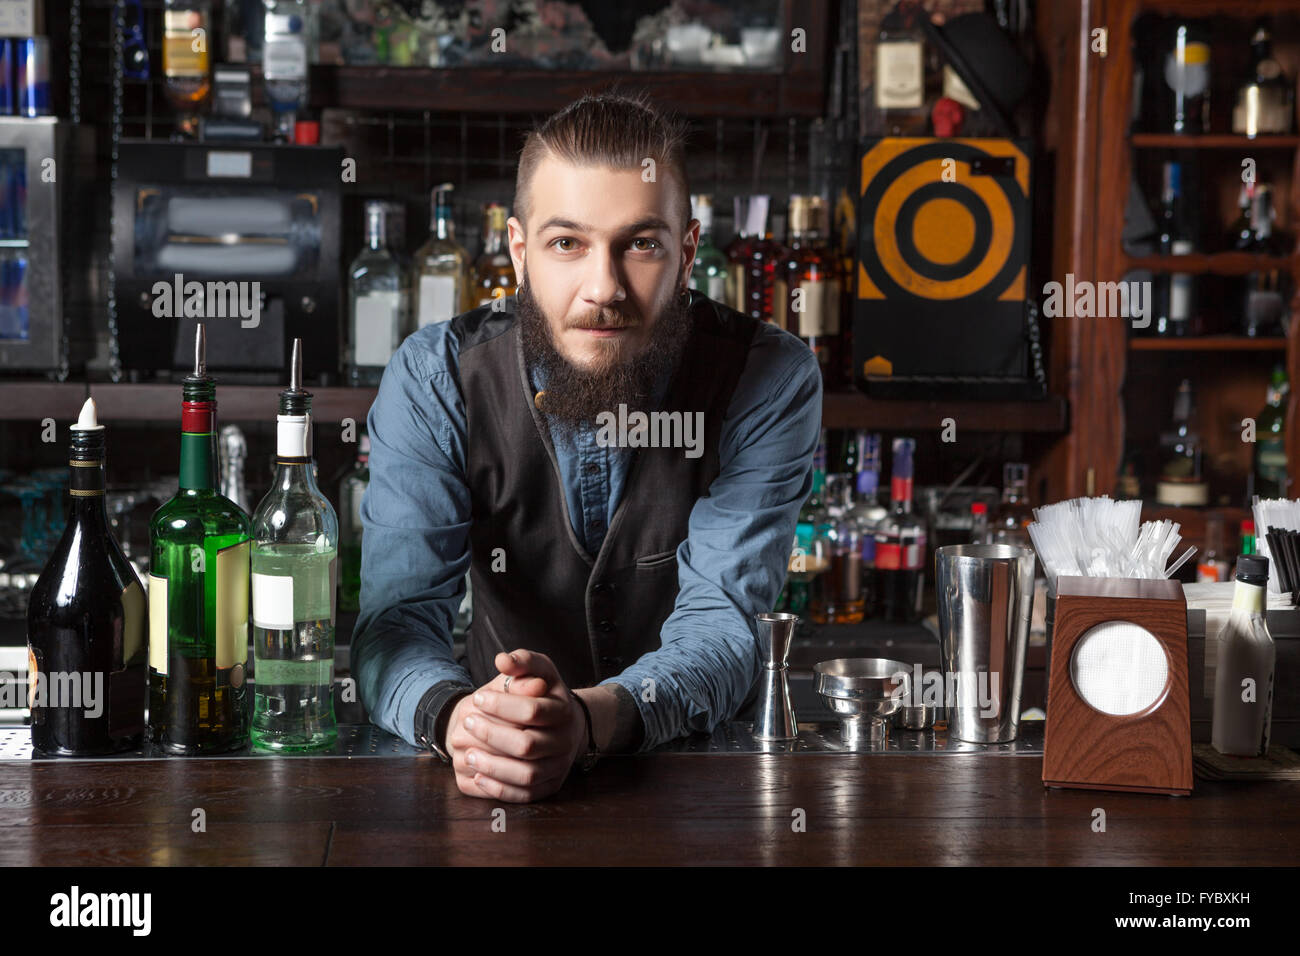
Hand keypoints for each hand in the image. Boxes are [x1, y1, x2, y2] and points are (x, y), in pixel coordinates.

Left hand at [447, 650, 587, 802]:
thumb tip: (503, 660)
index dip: (501, 705)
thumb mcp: (539, 670)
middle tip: (467, 723)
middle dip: (491, 735)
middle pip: (527, 745)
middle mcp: (565, 741)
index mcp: (564, 711)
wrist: (563, 724)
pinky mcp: (550, 786)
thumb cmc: (545, 694)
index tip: (478, 698)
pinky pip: (525, 795)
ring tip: (467, 754)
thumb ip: (523, 661)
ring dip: (493, 766)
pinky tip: (479, 775)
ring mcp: (559, 767)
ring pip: (527, 775)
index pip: (532, 711)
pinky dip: (500, 788)